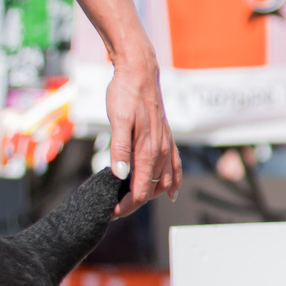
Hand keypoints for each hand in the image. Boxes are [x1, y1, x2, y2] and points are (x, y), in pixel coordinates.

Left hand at [103, 50, 179, 215]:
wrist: (140, 72)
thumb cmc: (126, 94)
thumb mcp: (117, 121)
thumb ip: (120, 149)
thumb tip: (121, 175)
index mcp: (149, 149)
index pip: (140, 188)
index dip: (126, 204)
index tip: (110, 212)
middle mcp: (161, 150)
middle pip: (152, 188)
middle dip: (135, 202)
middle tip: (114, 209)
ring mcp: (166, 144)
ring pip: (164, 180)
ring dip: (150, 194)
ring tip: (132, 202)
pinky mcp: (166, 138)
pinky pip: (174, 166)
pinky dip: (173, 182)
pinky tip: (171, 191)